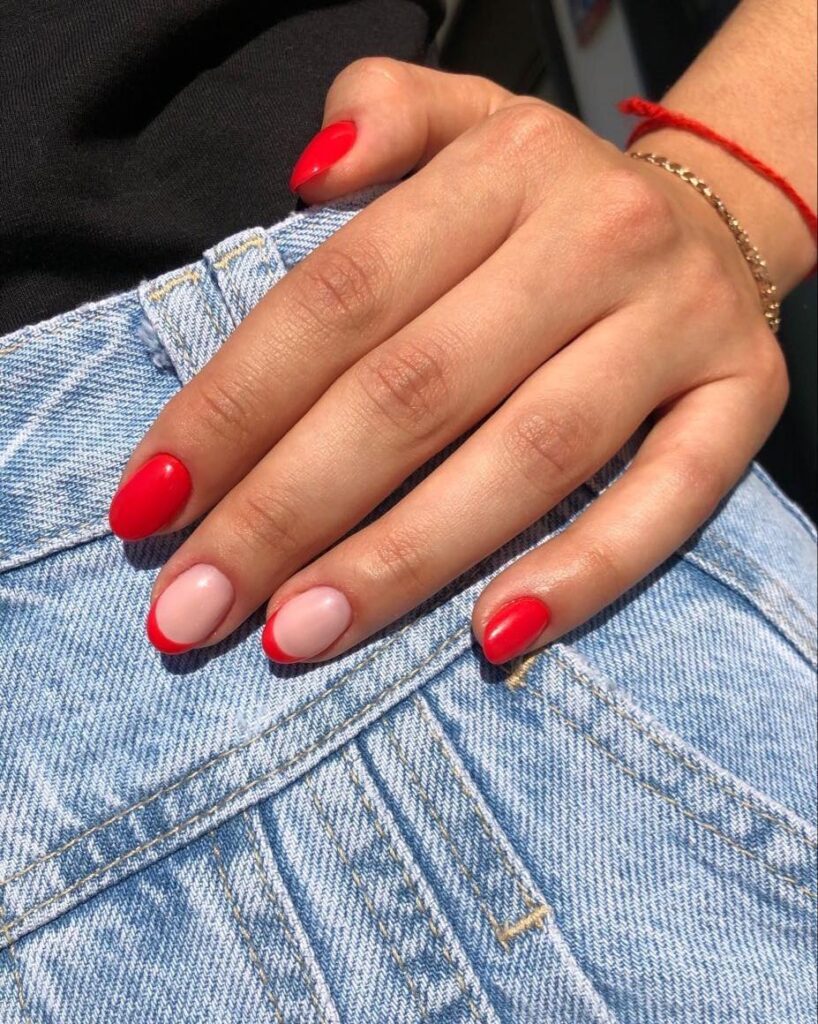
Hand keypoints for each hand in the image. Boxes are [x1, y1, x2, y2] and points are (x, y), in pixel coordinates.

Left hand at [109, 59, 788, 664]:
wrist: (718, 218)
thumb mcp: (468, 121)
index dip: (233, 406)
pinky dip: (583, 575)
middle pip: (412, 391)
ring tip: (298, 635)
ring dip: (402, 560)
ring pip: (527, 458)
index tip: (149, 503)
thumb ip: (384, 115)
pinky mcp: (744, 401)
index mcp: (503, 167)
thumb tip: (305, 170)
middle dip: (286, 511)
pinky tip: (490, 640)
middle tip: (194, 608)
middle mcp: (595, 238)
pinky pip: (668, 503)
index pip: (337, 299)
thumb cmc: (550, 203)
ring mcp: (679, 325)